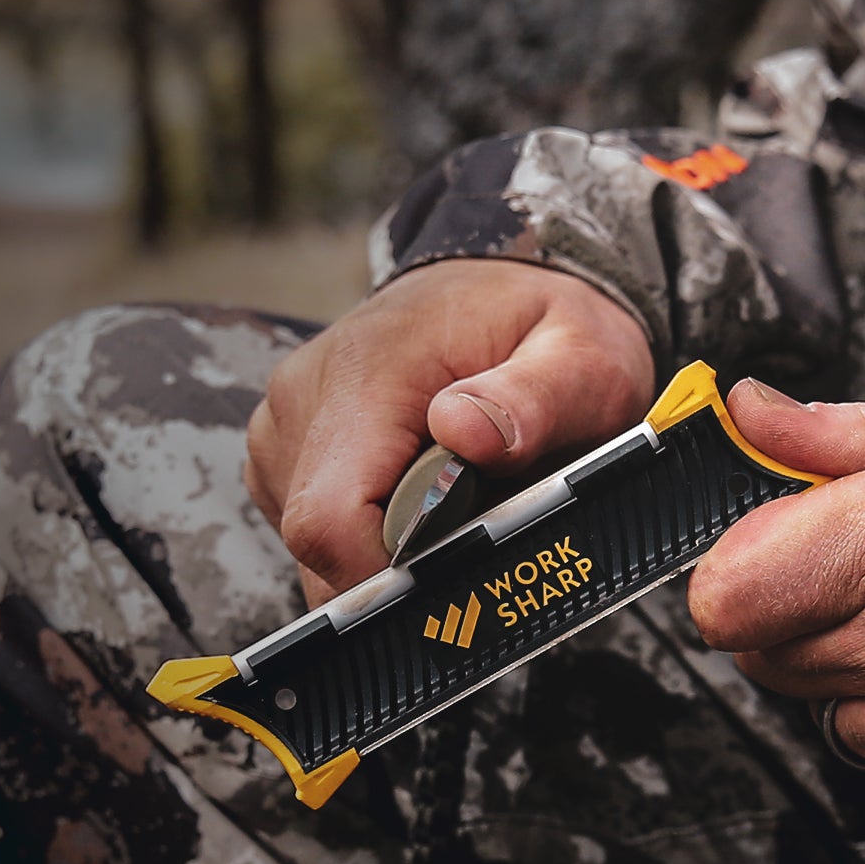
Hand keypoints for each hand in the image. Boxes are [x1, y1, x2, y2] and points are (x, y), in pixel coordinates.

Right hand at [246, 260, 654, 604]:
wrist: (497, 286)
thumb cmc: (540, 325)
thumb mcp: (579, 355)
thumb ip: (534, 398)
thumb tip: (467, 431)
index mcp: (364, 374)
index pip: (328, 522)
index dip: (389, 578)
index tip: (458, 576)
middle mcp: (303, 401)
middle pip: (321, 550)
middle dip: (400, 567)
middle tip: (475, 521)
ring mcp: (285, 429)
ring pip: (315, 551)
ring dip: (385, 551)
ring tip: (452, 496)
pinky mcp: (285, 454)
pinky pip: (318, 530)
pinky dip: (370, 534)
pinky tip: (417, 494)